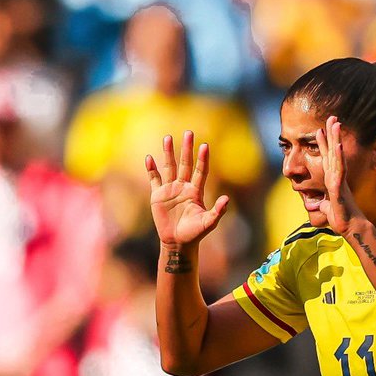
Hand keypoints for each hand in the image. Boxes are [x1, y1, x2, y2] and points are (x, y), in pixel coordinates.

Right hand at [146, 130, 228, 248]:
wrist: (178, 243)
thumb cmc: (195, 234)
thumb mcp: (209, 223)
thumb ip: (218, 211)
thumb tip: (226, 199)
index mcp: (196, 191)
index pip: (200, 171)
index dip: (202, 159)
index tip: (204, 146)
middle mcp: (183, 187)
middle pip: (185, 164)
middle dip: (186, 149)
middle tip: (188, 132)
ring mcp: (170, 190)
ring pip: (169, 167)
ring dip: (168, 153)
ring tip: (168, 138)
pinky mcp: (158, 196)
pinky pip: (154, 179)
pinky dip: (151, 169)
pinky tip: (149, 158)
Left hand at [316, 115, 363, 236]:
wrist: (350, 227)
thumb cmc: (341, 219)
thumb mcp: (327, 208)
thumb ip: (322, 204)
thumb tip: (316, 205)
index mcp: (333, 179)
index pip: (327, 158)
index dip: (324, 144)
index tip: (320, 130)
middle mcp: (337, 177)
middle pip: (334, 152)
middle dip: (332, 134)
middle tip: (332, 117)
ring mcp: (339, 181)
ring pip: (337, 156)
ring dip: (336, 140)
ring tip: (335, 124)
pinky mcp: (340, 189)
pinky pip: (339, 170)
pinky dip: (338, 158)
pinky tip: (337, 146)